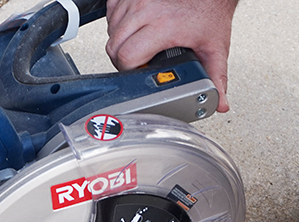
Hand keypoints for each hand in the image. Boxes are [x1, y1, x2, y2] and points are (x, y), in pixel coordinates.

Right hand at [105, 0, 238, 111]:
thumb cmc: (210, 11)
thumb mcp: (215, 47)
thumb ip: (215, 77)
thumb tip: (219, 103)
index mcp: (164, 26)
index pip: (127, 57)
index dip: (130, 70)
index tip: (139, 70)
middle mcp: (147, 10)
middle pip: (114, 46)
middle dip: (122, 59)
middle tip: (137, 60)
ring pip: (110, 31)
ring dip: (119, 41)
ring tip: (136, 43)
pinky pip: (111, 13)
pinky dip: (117, 23)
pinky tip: (132, 27)